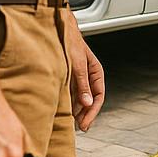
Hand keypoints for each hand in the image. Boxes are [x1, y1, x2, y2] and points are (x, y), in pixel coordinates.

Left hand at [63, 13, 105, 130]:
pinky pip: (73, 93)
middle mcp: (89, 76)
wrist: (58, 28)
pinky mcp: (70, 77)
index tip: (85, 123)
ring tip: (71, 122)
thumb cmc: (70, 43)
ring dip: (78, 110)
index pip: (99, 97)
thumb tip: (87, 104)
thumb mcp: (77, 65)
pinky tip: (65, 110)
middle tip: (79, 127)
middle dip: (86, 114)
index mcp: (96, 72)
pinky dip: (71, 103)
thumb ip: (82, 84)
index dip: (93, 112)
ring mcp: (80, 77)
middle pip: (91, 100)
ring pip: (82, 98)